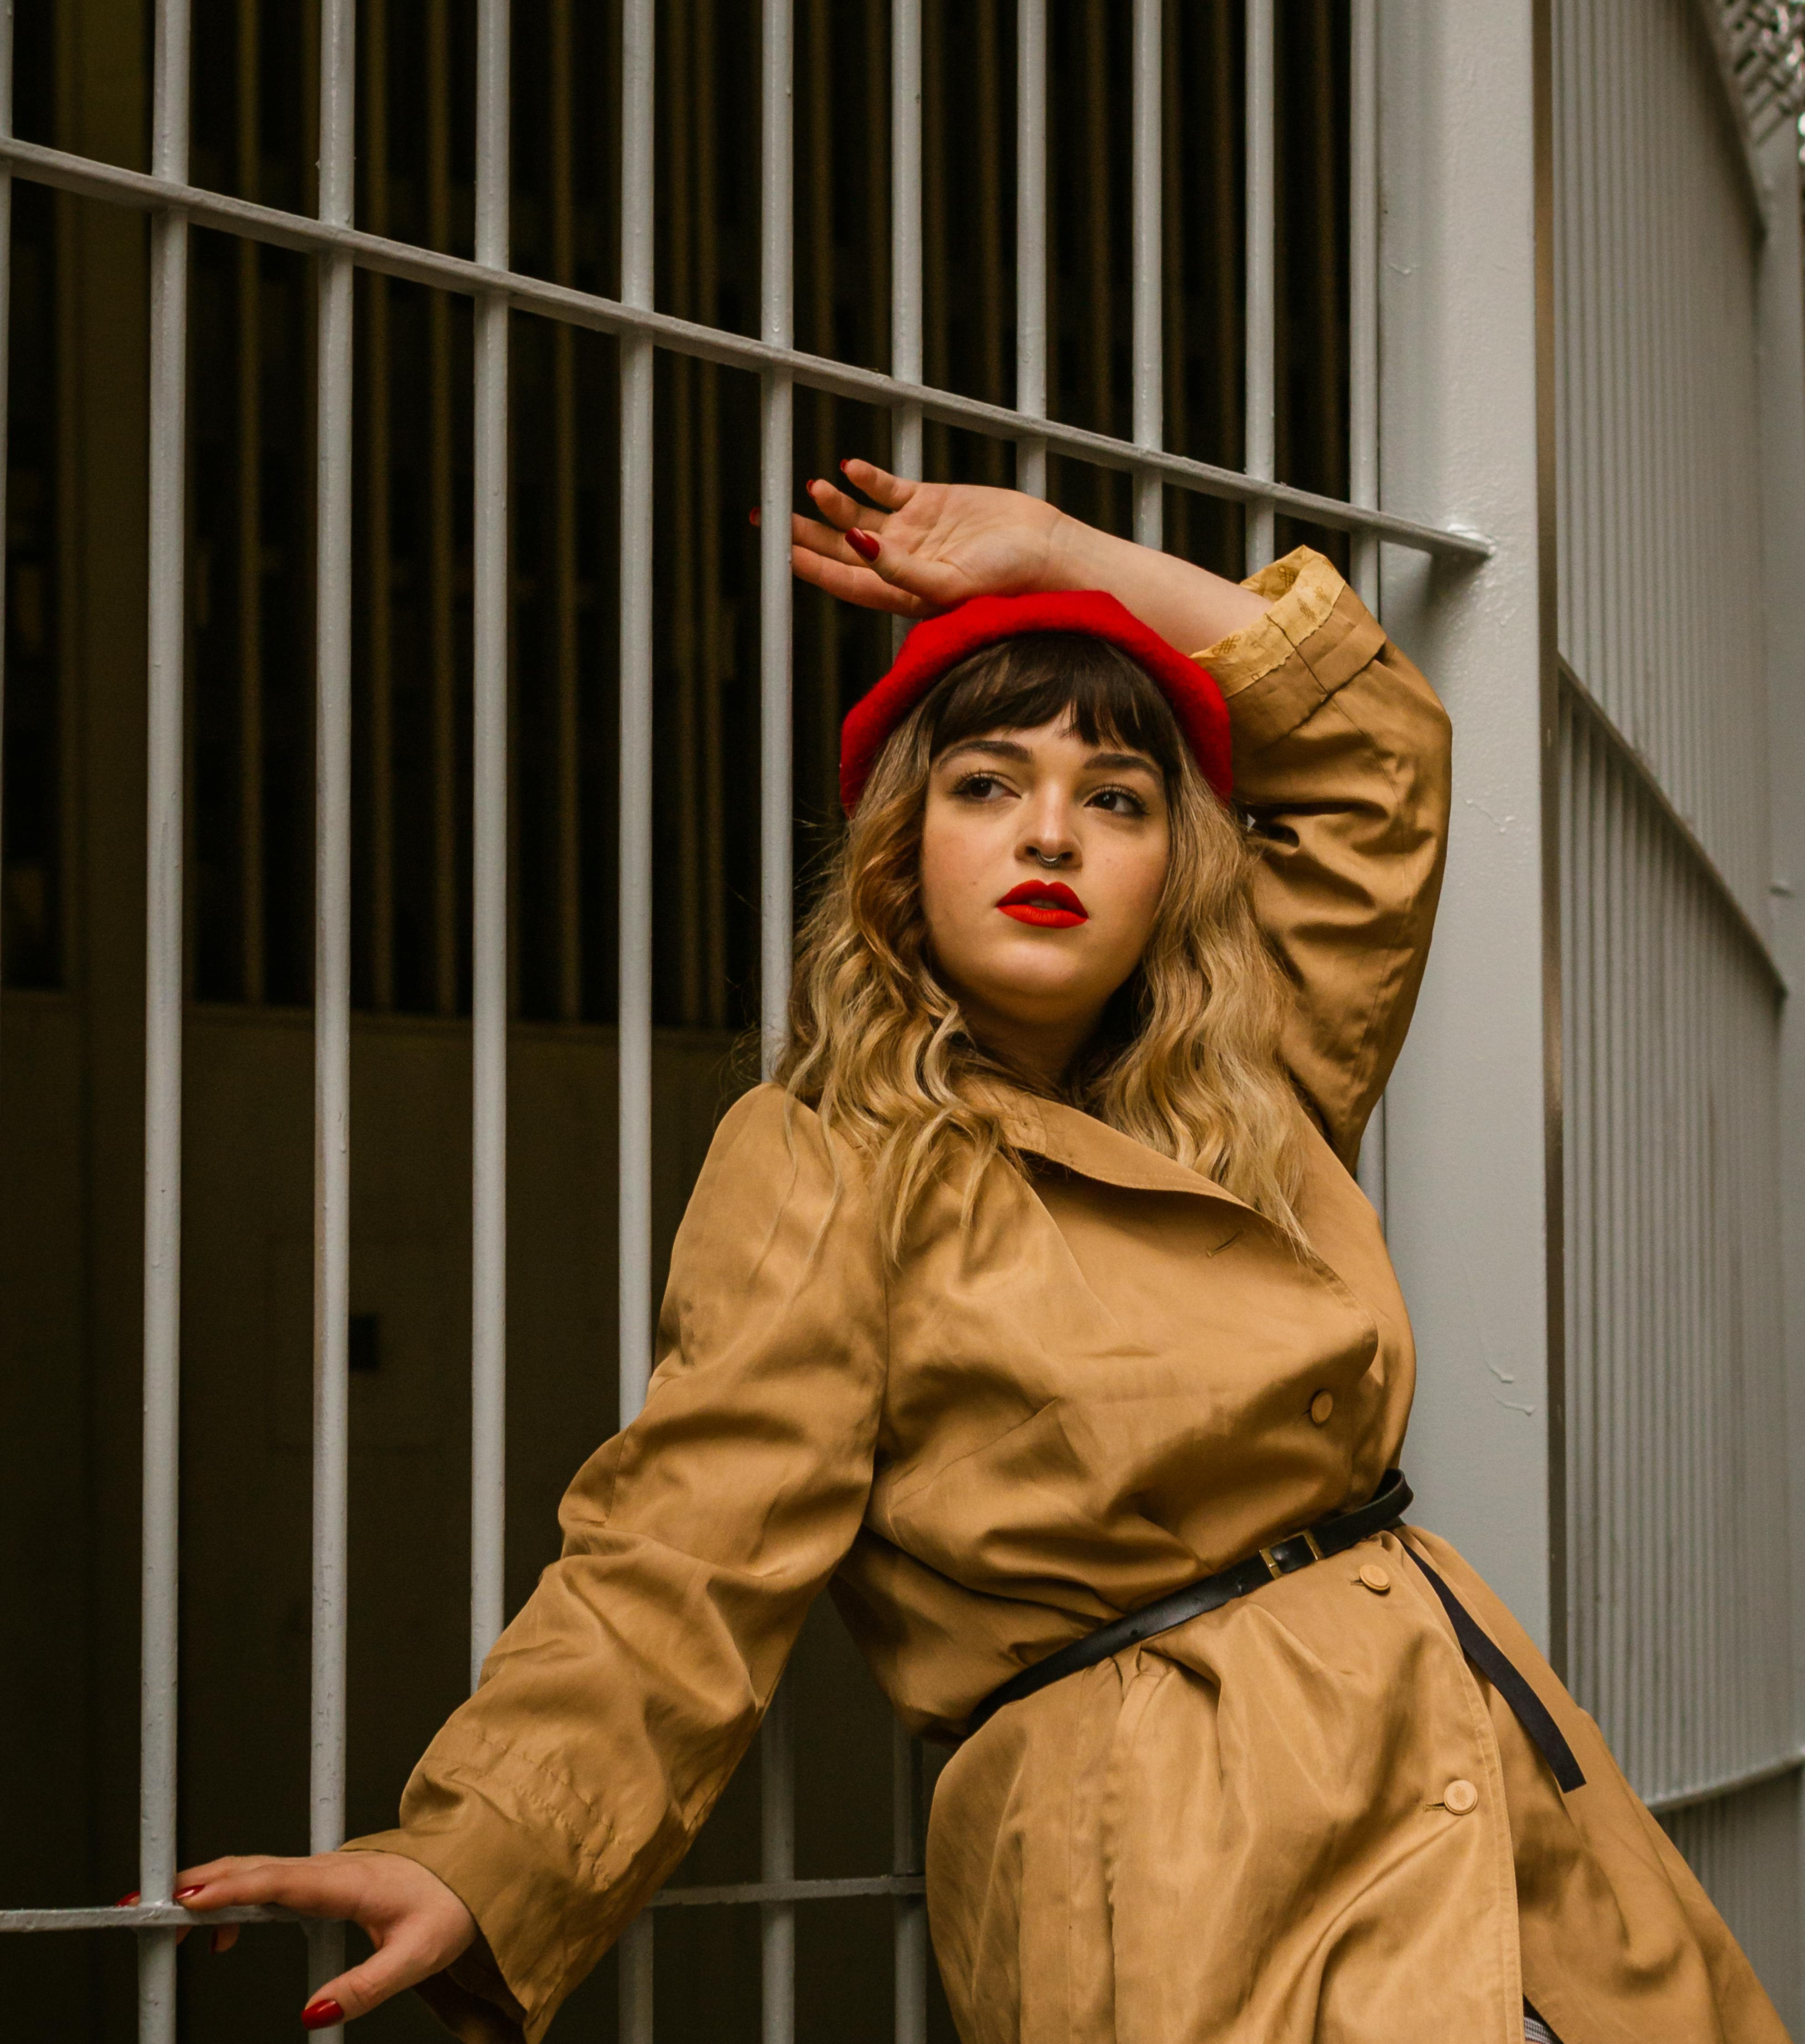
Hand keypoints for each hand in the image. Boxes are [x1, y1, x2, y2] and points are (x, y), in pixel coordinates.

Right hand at [168, 1849, 476, 2027]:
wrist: (470, 1876)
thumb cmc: (448, 1908)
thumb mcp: (416, 1957)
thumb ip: (365, 1989)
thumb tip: (311, 2017)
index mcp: (347, 1883)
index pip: (277, 1882)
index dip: (230, 1888)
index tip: (188, 1901)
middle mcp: (327, 1869)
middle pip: (252, 1869)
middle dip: (197, 1884)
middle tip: (146, 1904)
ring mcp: (321, 1870)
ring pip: (254, 1870)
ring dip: (208, 1887)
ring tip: (164, 1917)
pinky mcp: (319, 1878)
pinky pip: (266, 1880)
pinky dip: (233, 1893)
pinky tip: (220, 1927)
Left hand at [786, 460, 1068, 616]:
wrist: (1050, 552)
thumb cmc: (1008, 581)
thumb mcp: (950, 583)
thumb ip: (901, 570)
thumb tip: (858, 548)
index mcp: (901, 593)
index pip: (844, 580)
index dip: (810, 566)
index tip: (779, 550)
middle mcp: (901, 564)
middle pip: (841, 548)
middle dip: (804, 534)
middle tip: (769, 517)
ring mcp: (914, 532)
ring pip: (859, 516)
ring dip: (834, 503)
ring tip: (812, 488)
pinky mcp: (931, 502)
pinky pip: (888, 489)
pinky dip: (868, 479)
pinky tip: (849, 469)